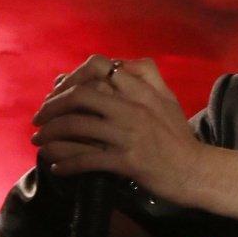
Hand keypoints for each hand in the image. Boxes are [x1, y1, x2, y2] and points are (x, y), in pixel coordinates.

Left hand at [31, 54, 202, 203]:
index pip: (98, 68)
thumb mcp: (168, 99)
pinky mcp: (128, 161)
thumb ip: (146, 76)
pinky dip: (67, 164)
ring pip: (78, 127)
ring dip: (51, 136)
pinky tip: (58, 169)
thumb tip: (114, 64)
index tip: (58, 91)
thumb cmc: (180, 139)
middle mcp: (135, 107)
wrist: (197, 172)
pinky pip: (87, 159)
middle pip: (80, 95)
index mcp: (143, 89)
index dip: (71, 77)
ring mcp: (130, 134)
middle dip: (52, 106)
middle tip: (40, 119)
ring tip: (40, 143)